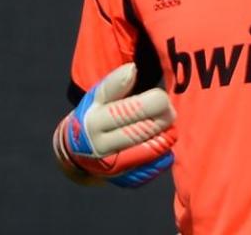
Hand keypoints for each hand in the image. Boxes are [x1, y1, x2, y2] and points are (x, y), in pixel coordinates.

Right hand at [53, 63, 176, 187]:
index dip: (153, 102)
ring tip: (170, 129)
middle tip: (170, 111)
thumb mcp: (99, 96)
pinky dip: (163, 158)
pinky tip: (165, 147)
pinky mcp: (125, 180)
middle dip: (162, 119)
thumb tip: (133, 69)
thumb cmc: (97, 114)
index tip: (163, 97)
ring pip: (149, 152)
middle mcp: (101, 145)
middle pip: (142, 131)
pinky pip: (152, 169)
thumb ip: (117, 83)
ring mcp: (112, 166)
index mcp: (96, 120)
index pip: (130, 110)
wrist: (79, 152)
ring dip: (165, 138)